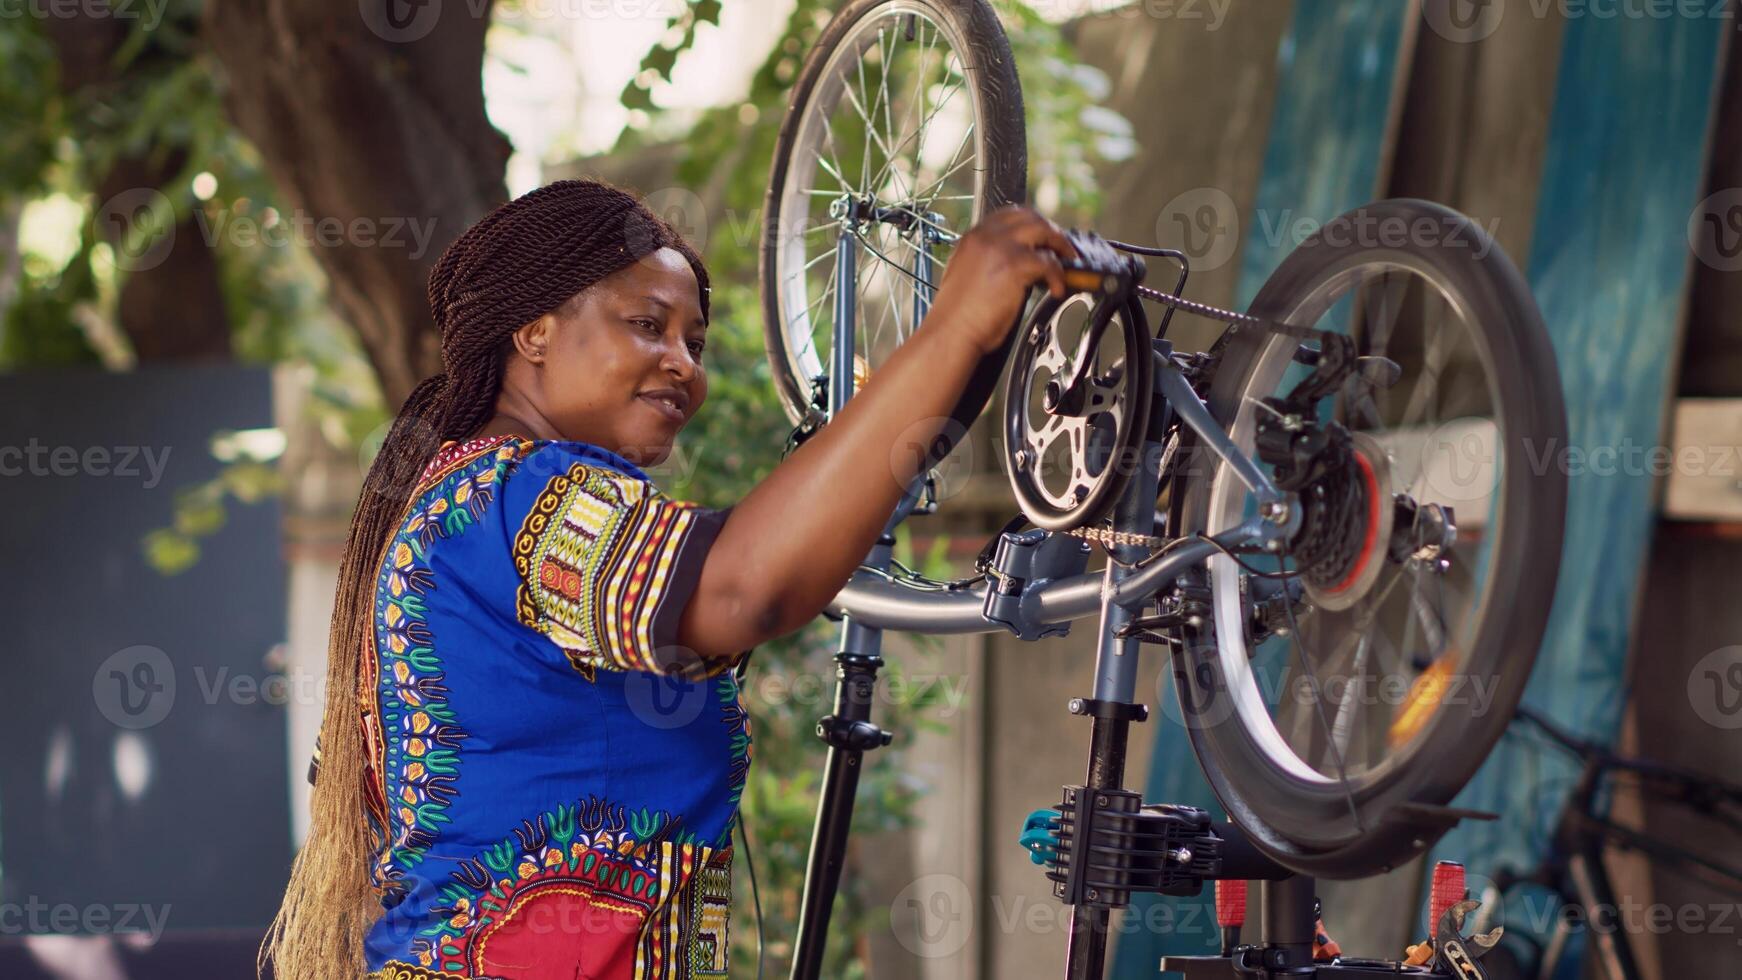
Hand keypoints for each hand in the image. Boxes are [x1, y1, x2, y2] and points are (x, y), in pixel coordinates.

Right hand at [929, 204, 1079, 356]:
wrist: (950, 332)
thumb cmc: (957, 316)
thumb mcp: (966, 275)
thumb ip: (986, 261)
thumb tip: (1013, 265)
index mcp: (973, 238)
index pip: (1009, 215)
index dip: (1032, 223)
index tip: (1044, 237)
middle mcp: (985, 237)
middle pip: (1029, 217)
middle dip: (1051, 231)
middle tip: (1062, 248)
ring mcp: (1000, 248)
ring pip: (1043, 231)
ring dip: (1060, 246)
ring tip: (1067, 264)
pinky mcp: (1014, 266)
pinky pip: (1049, 262)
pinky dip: (1059, 276)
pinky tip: (1057, 289)